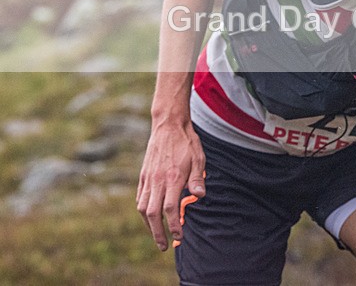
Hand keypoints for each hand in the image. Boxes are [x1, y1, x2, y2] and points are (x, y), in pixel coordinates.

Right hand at [136, 120, 205, 250]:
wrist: (168, 125)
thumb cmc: (187, 142)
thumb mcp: (199, 158)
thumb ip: (197, 179)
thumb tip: (199, 196)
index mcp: (173, 177)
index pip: (169, 208)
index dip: (173, 226)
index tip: (179, 237)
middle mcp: (157, 180)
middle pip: (153, 213)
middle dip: (158, 233)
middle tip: (165, 246)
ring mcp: (148, 178)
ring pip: (143, 208)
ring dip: (149, 225)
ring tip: (157, 235)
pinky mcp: (143, 176)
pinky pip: (140, 198)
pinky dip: (143, 212)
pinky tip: (150, 218)